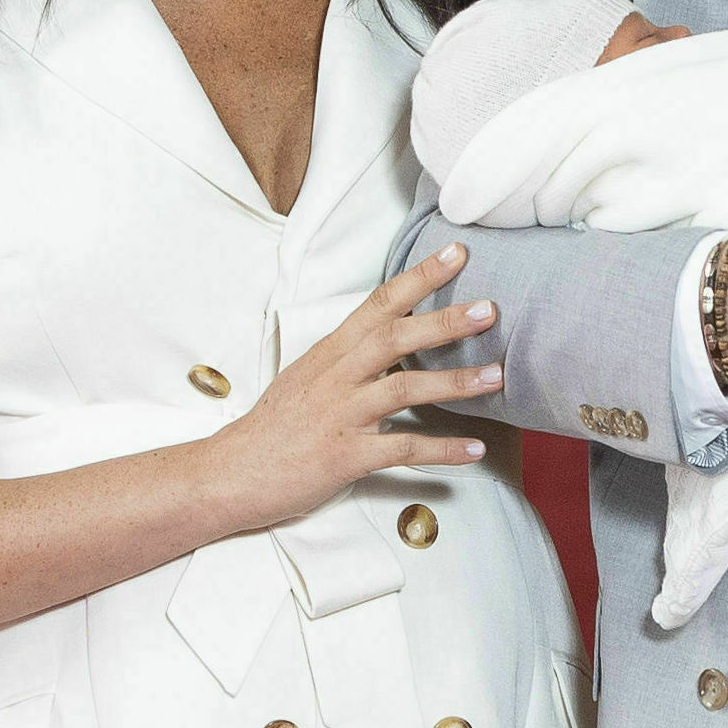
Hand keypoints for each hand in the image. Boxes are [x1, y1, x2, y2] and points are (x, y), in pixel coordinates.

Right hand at [203, 244, 501, 529]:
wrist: (232, 473)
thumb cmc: (275, 424)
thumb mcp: (310, 375)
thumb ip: (351, 356)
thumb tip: (394, 333)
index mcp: (330, 352)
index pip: (378, 303)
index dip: (418, 276)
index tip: (456, 253)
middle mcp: (336, 377)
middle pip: (394, 337)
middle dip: (443, 321)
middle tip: (489, 309)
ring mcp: (341, 416)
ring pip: (403, 390)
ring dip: (453, 383)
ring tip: (495, 378)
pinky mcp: (345, 456)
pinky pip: (401, 450)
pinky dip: (441, 449)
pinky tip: (474, 449)